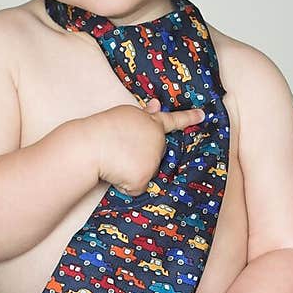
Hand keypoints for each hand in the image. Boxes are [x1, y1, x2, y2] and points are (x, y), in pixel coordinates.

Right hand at [90, 97, 204, 196]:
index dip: (189, 118)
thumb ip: (143, 114)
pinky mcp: (145, 177)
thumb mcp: (125, 115)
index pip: (173, 120)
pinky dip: (125, 185)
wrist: (89, 146)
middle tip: (120, 150)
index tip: (203, 115)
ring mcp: (153, 160)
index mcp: (151, 123)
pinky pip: (135, 187)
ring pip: (144, 172)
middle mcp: (157, 140)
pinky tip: (115, 173)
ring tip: (114, 160)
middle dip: (141, 155)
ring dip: (131, 170)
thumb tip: (157, 105)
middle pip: (155, 154)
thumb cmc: (101, 131)